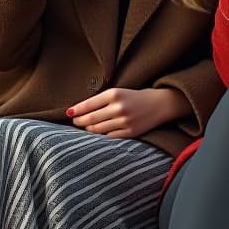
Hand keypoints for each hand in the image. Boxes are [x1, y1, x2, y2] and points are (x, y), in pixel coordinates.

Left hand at [67, 87, 187, 137]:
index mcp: (114, 94)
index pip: (89, 104)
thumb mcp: (119, 91)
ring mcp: (124, 121)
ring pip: (98, 129)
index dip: (76, 110)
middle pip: (91, 119)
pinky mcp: (130, 132)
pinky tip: (98, 134)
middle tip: (75, 121)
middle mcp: (118, 107)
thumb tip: (81, 110)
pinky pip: (109, 137)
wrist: (160, 103)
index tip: (68, 113)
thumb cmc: (136, 96)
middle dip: (79, 121)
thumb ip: (102, 99)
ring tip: (85, 127)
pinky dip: (101, 136)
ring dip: (88, 129)